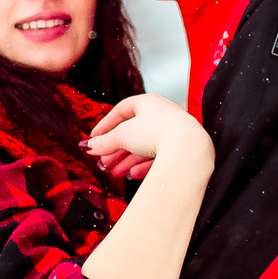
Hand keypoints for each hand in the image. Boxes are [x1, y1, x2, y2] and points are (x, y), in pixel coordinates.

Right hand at [85, 93, 210, 180]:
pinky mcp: (181, 150)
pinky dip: (143, 166)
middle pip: (134, 132)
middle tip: (103, 161)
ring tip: (115, 172)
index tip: (95, 138)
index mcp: (149, 102)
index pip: (122, 110)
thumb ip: (104, 142)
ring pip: (145, 147)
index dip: (106, 125)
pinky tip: (132, 176)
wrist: (188, 149)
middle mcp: (163, 114)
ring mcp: (174, 132)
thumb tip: (89, 146)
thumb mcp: (122, 136)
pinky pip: (158, 157)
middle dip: (117, 149)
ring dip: (127, 160)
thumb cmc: (159, 132)